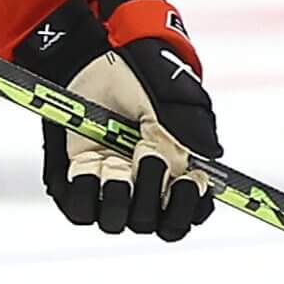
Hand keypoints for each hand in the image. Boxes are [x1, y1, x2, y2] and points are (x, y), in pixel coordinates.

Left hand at [13, 0, 219, 240]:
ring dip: (118, 194)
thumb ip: (190, 133)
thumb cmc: (140, 78)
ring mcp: (111, 187)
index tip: (187, 180)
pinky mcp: (78, 182)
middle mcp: (144, 187)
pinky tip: (92, 162)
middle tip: (145, 150)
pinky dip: (86, 190)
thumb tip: (206, 162)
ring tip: (114, 159)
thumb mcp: (172, 101)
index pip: (188, 214)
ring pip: (117, 223)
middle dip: (152, 190)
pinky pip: (82, 211)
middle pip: (154, 224)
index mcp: (175, 172)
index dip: (187, 206)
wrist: (94, 59)